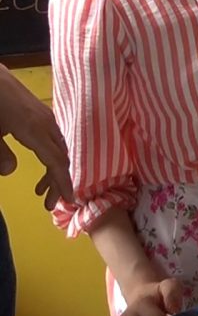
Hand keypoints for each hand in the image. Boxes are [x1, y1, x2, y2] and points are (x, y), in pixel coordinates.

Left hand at [0, 66, 73, 209]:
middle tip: (49, 203)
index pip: (56, 162)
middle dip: (58, 181)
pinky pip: (53, 137)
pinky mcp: (38, 111)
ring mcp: (43, 116)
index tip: (69, 200)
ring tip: (41, 189)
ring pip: (58, 146)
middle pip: (60, 156)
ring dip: (53, 169)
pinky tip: (40, 160)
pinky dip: (50, 154)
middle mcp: (45, 123)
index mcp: (35, 130)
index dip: (63, 182)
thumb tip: (10, 172)